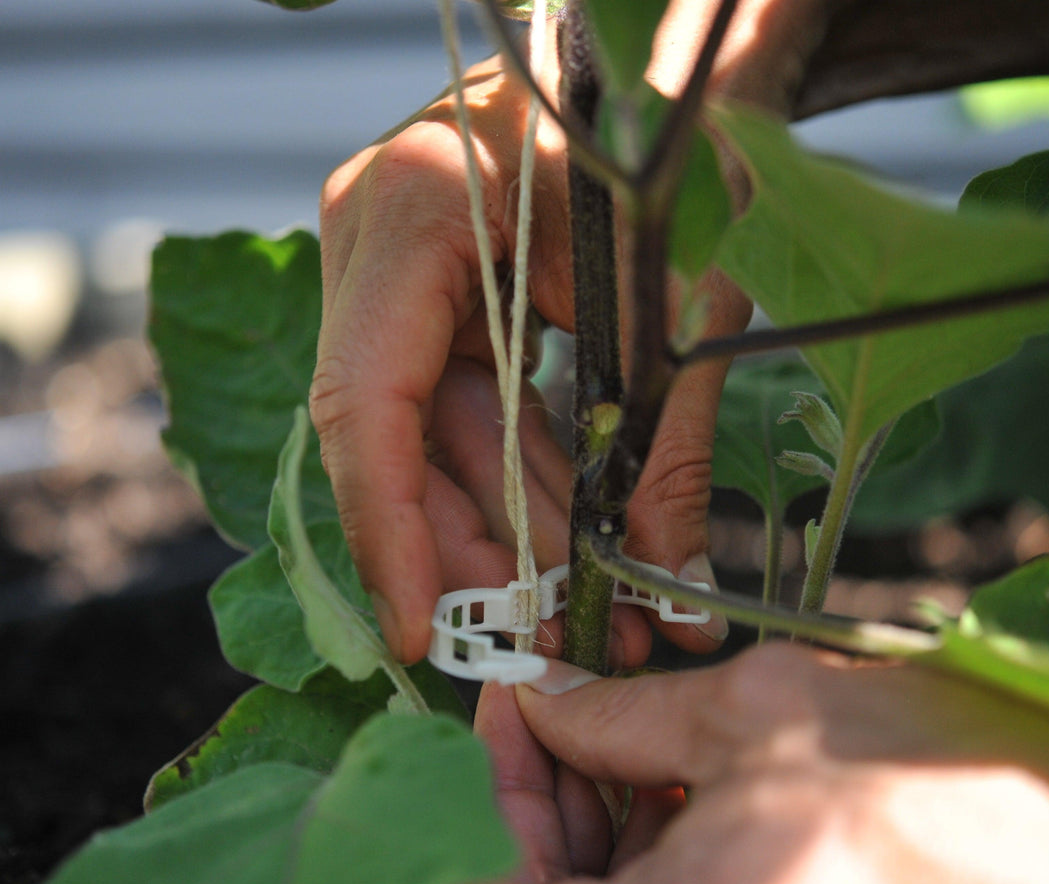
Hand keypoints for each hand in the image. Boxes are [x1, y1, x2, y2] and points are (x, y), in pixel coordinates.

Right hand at [309, 44, 748, 666]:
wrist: (676, 73)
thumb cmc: (680, 143)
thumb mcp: (682, 295)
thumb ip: (667, 443)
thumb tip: (670, 588)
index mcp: (419, 206)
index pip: (365, 398)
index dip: (389, 530)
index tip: (420, 632)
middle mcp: (378, 239)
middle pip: (398, 438)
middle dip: (479, 554)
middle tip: (553, 645)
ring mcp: (398, 267)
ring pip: (435, 438)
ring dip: (512, 534)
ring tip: (593, 616)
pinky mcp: (438, 294)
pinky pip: (467, 410)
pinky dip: (523, 483)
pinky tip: (579, 556)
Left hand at [448, 645, 1048, 883]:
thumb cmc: (925, 796)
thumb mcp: (748, 717)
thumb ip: (617, 714)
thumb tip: (543, 698)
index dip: (478, 782)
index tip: (506, 699)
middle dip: (535, 799)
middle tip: (556, 703)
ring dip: (593, 826)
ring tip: (620, 730)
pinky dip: (652, 862)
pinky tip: (674, 783)